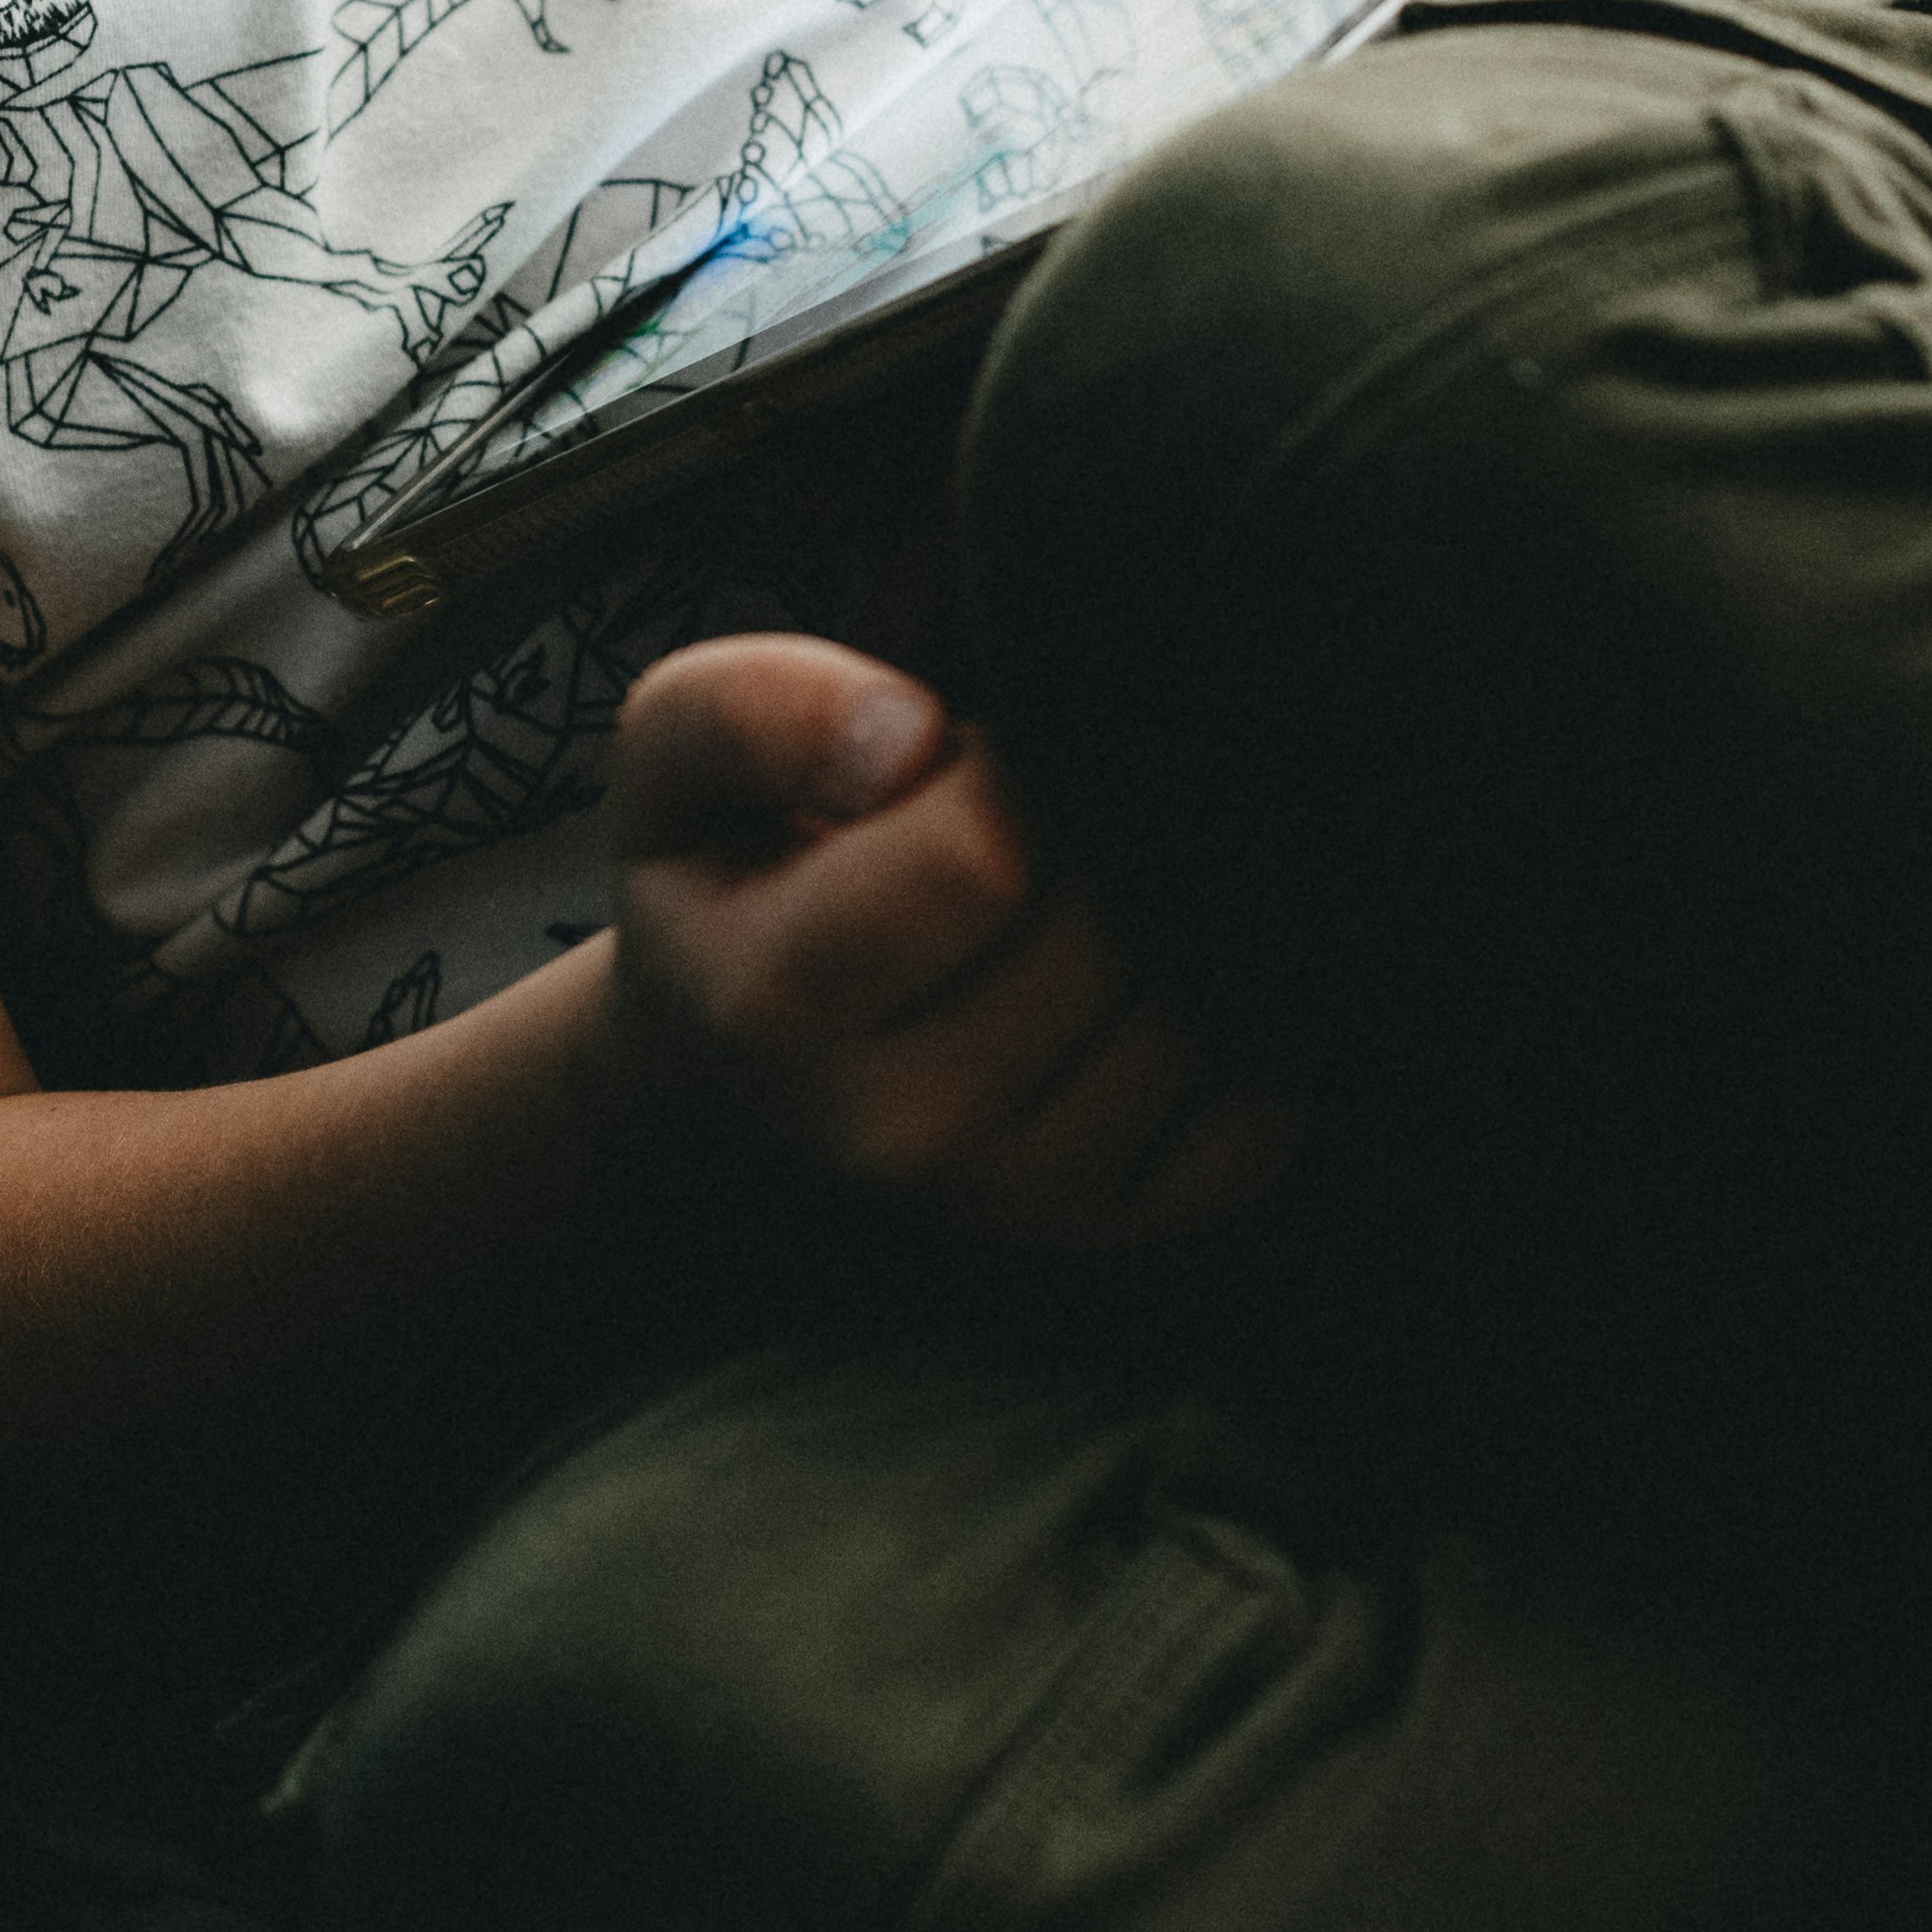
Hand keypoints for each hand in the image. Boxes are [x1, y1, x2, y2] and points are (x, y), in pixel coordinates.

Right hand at [602, 633, 1298, 1249]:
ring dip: (1163, 925)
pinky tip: (1149, 979)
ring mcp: (1012, 1196)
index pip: (984, 851)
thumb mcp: (678, 751)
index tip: (957, 762)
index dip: (997, 765)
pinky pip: (1252, 1121)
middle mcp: (896, 1130)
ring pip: (1181, 1018)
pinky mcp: (1112, 1222)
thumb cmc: (734, 864)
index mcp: (777, 1004)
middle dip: (1084, 839)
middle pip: (1099, 933)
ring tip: (1068, 903)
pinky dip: (1240, 1036)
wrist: (737, 1037)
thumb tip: (908, 736)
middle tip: (1018, 833)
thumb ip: (767, 709)